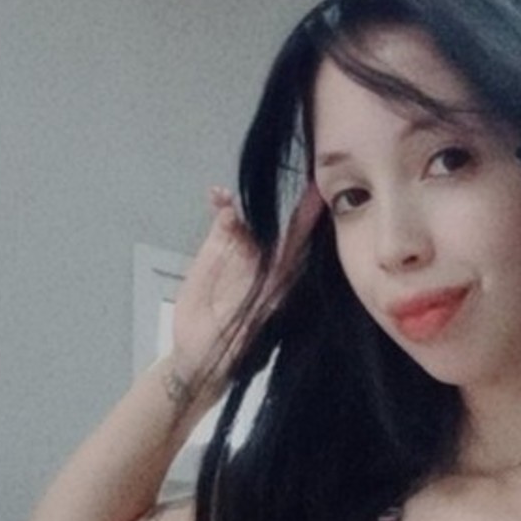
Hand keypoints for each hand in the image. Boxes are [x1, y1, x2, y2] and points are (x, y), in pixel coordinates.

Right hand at [171, 183, 322, 396]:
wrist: (200, 352)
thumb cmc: (234, 347)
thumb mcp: (254, 331)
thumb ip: (265, 308)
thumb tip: (278, 287)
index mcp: (280, 279)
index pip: (299, 246)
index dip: (309, 221)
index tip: (321, 195)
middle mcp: (265, 260)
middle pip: (280, 223)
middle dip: (289, 197)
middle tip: (299, 168)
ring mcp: (241, 251)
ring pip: (251, 216)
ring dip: (249, 199)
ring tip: (234, 193)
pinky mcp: (217, 247)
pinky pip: (223, 218)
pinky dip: (222, 205)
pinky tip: (217, 196)